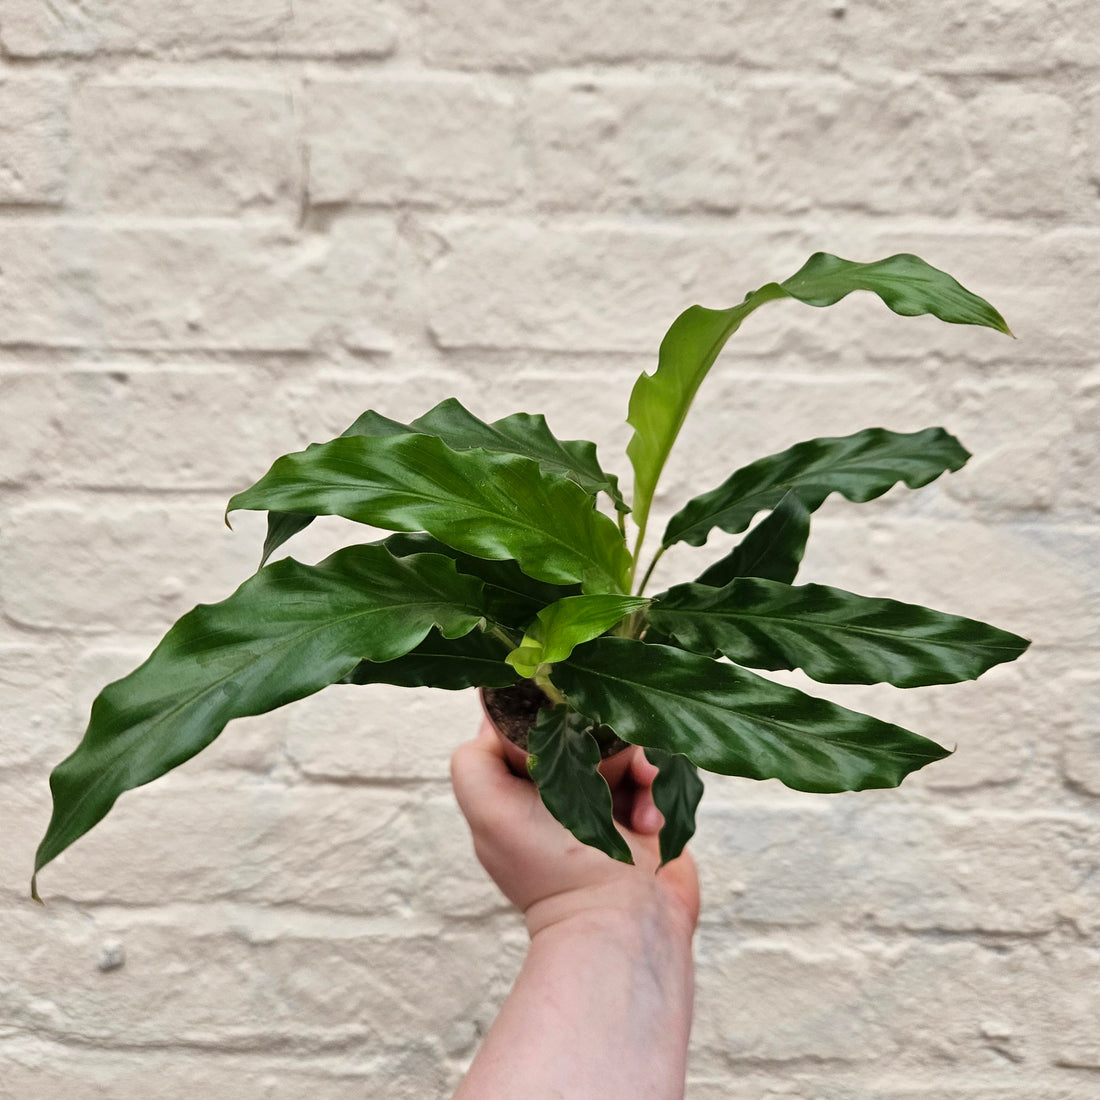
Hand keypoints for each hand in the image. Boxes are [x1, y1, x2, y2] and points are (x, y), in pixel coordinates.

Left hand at [451, 719, 699, 940]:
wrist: (623, 922)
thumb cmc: (554, 868)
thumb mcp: (489, 810)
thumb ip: (475, 759)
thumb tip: (501, 719)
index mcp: (519, 789)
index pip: (529, 725)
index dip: (547, 714)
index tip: (566, 716)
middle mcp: (560, 791)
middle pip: (583, 726)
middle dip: (600, 736)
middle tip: (604, 761)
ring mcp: (606, 800)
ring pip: (625, 744)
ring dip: (635, 764)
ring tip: (638, 793)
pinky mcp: (646, 810)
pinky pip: (656, 772)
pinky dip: (655, 788)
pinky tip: (648, 821)